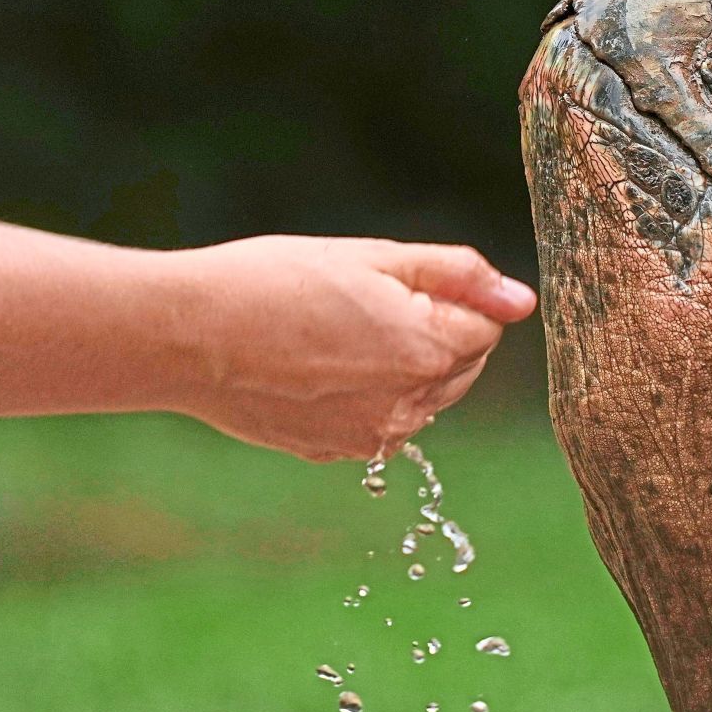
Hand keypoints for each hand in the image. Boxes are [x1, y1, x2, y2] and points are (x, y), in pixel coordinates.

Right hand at [169, 236, 536, 461]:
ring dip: (403, 368)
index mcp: (431, 351)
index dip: (447, 298)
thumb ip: (460, 275)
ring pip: (423, 398)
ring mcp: (373, 438)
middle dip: (433, 334)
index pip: (486, 327)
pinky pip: (380, 423)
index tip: (391, 284)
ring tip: (335, 336)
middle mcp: (413, 408)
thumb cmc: (277, 281)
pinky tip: (316, 370)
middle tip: (361, 304)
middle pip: (461, 367)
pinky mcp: (338, 454)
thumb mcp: (375, 257)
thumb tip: (523, 300)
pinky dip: (366, 397)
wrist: (187, 336)